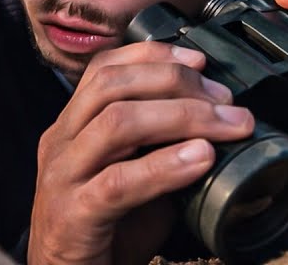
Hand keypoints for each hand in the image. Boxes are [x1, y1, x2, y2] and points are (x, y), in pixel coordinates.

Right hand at [28, 42, 253, 264]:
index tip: (199, 61)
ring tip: (226, 127)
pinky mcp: (73, 214)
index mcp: (71, 126)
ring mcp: (62, 176)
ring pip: (116, 123)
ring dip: (182, 117)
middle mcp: (61, 142)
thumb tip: (222, 124)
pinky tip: (201, 160)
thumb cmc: (105, 231)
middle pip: (113, 85)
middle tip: (226, 101)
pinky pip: (119, 182)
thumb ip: (161, 147)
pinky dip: (165, 166)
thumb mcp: (134, 176)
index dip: (152, 56)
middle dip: (175, 82)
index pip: (104, 69)